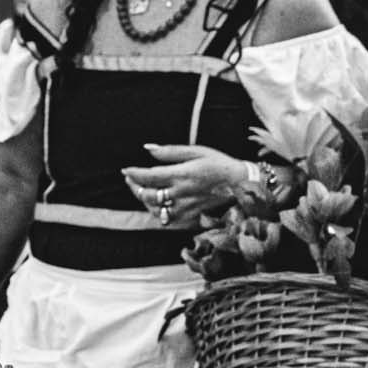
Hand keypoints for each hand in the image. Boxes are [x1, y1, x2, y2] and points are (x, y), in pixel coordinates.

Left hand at [121, 143, 242, 228]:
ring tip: (141, 190)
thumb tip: (148, 148)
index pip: (148, 176)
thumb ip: (170, 152)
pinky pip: (166, 219)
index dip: (133, 174)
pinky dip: (157, 212)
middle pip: (147, 195)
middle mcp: (182, 193)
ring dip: (144, 200)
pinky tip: (157, 203)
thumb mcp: (196, 151)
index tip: (125, 170)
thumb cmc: (218, 163)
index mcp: (182, 174)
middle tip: (130, 179)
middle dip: (134, 187)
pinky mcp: (190, 217)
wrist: (241, 184)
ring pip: (154, 210)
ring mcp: (186, 208)